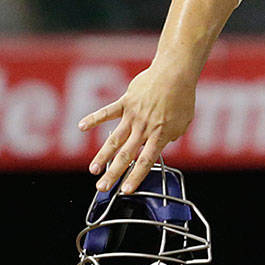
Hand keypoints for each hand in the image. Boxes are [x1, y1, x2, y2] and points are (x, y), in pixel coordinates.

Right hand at [80, 63, 199, 193]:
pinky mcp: (125, 102)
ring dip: (102, 156)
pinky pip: (107, 111)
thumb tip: (165, 141)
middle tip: (102, 188)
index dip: (135, 178)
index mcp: (159, 135)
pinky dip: (93, 119)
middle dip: (113, 174)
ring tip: (93, 170)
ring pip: (114, 140)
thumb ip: (172, 135)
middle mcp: (143, 128)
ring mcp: (133, 116)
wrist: (174, 73)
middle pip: (126, 156)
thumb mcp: (184, 122)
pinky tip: (81, 127)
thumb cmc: (182, 96)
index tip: (126, 190)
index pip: (145, 162)